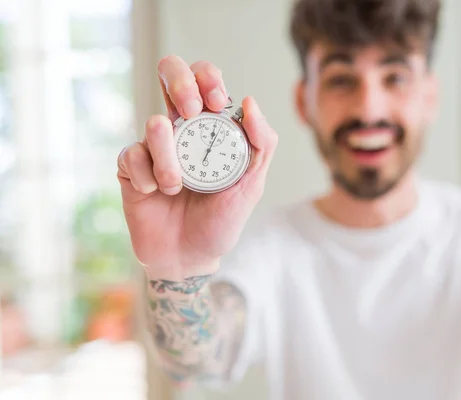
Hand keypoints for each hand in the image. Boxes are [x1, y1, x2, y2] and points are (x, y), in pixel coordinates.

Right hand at [117, 56, 277, 278]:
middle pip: (170, 72)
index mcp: (211, 128)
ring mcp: (154, 146)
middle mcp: (181, 129)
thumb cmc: (221, 220)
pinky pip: (131, 155)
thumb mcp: (251, 185)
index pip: (205, 79)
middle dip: (180, 82)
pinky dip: (145, 178)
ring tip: (176, 187)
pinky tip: (154, 194)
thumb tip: (250, 102)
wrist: (188, 257)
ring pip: (154, 123)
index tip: (217, 103)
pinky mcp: (130, 166)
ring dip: (169, 159)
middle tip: (190, 114)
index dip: (208, 78)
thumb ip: (262, 145)